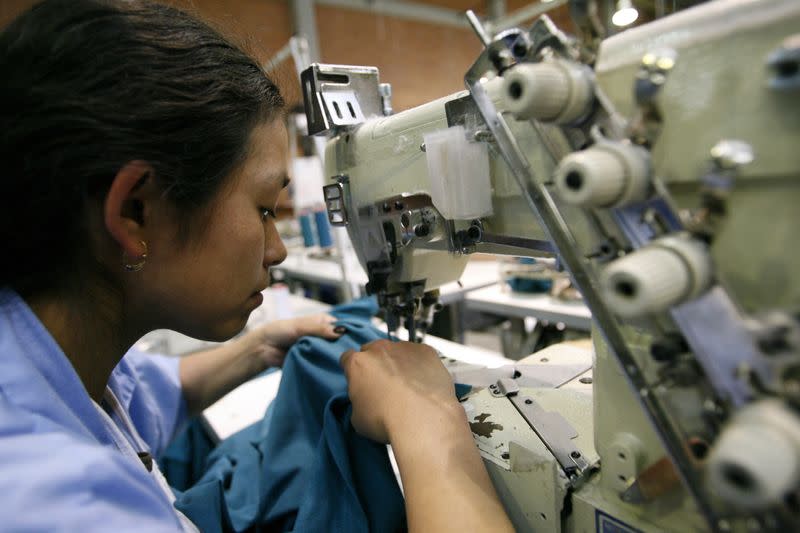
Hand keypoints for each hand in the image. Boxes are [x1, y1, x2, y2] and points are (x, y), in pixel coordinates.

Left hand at [248, 313, 342, 367]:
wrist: (264, 348)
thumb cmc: (280, 331)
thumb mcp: (301, 327)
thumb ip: (320, 329)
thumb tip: (340, 333)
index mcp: (322, 323)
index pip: (341, 327)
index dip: (347, 333)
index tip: (356, 341)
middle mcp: (322, 335)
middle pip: (338, 342)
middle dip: (341, 347)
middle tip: (350, 354)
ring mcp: (318, 349)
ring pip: (331, 354)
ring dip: (333, 357)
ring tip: (343, 363)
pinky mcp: (312, 361)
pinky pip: (322, 364)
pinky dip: (325, 366)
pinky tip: (333, 369)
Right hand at [340, 339, 457, 443]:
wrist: (421, 420)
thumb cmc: (388, 421)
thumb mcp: (358, 418)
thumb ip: (359, 401)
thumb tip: (367, 401)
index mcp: (358, 363)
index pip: (348, 358)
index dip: (354, 370)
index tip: (360, 379)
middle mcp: (380, 349)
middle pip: (373, 351)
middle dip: (376, 365)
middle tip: (384, 385)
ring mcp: (404, 348)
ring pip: (398, 352)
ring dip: (399, 364)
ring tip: (407, 387)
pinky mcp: (426, 351)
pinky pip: (420, 355)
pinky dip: (420, 366)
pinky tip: (423, 384)